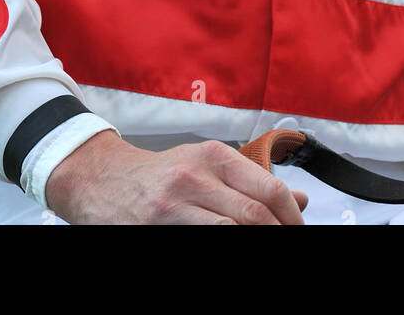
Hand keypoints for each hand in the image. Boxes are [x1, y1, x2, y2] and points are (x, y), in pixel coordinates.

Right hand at [44, 130, 308, 224]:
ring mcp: (176, 202)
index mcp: (214, 156)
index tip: (299, 231)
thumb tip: (301, 202)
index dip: (291, 218)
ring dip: (256, 240)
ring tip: (267, 247)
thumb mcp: (206, 166)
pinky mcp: (160, 223)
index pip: (269, 189)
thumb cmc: (158, 175)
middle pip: (255, 214)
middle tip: (289, 243)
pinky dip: (225, 245)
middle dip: (278, 233)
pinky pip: (205, 239)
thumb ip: (251, 182)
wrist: (103, 181)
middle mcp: (197, 175)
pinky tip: (232, 246)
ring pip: (233, 230)